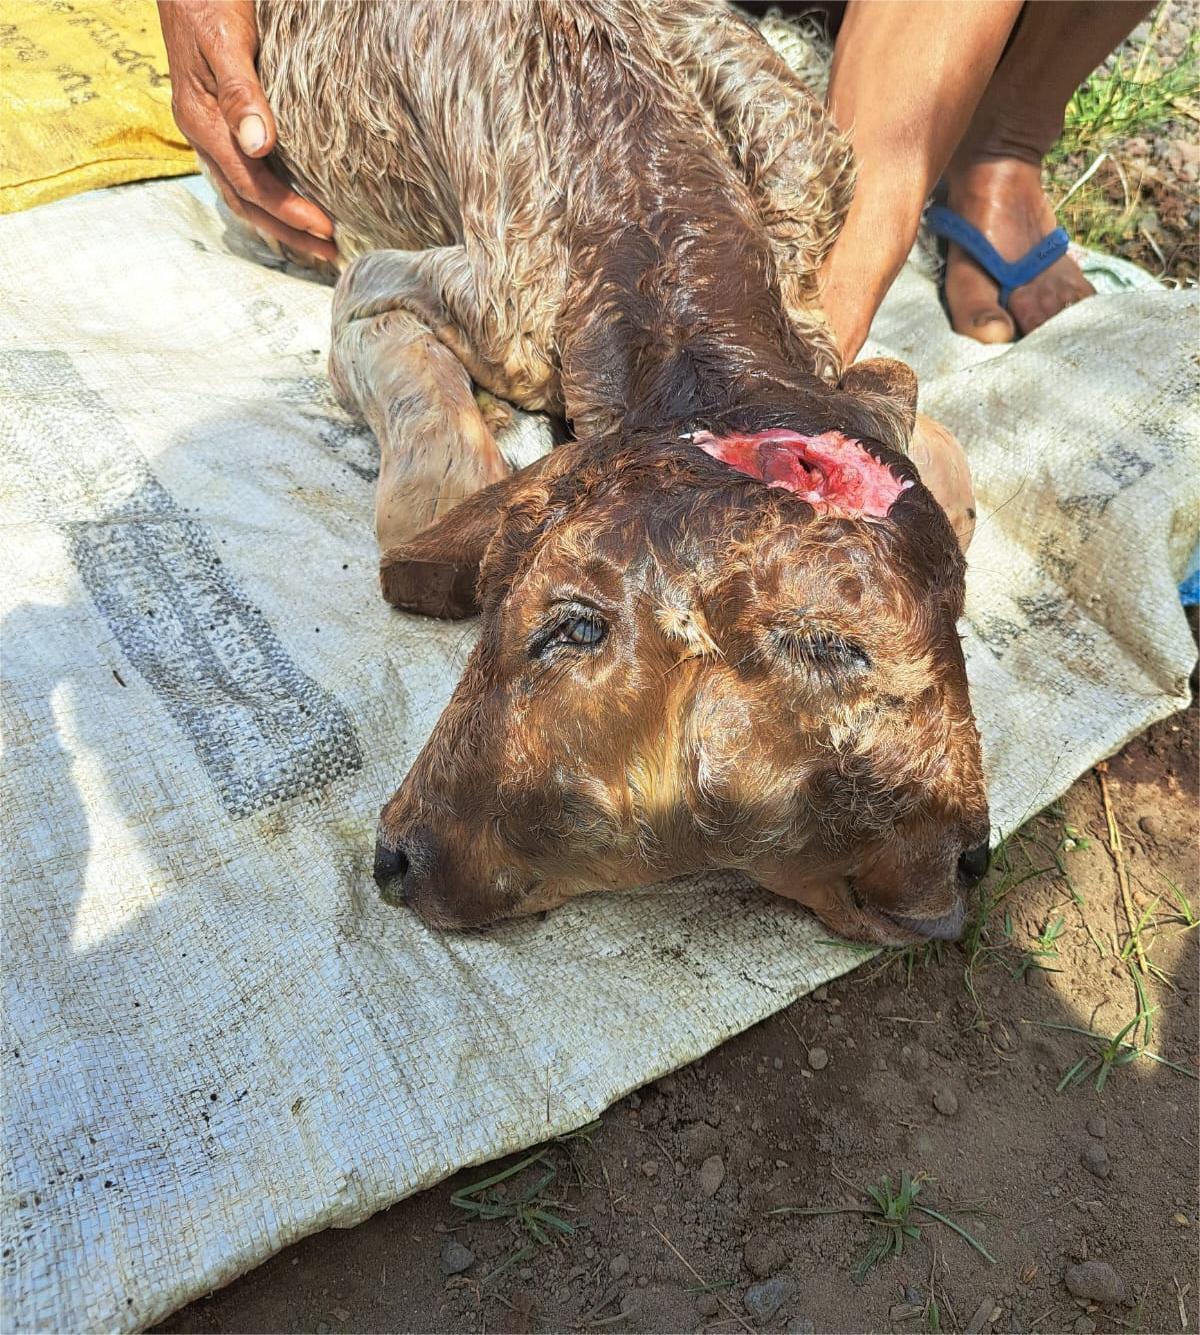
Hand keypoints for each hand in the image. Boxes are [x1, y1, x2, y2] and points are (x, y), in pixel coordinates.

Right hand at [157, 0, 334, 258]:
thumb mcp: (225, 40)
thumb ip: (241, 93)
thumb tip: (259, 146)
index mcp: (203, 121)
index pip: (252, 184)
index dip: (289, 212)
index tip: (327, 228)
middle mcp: (203, 134)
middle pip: (247, 202)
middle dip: (288, 232)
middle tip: (329, 254)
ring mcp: (209, 130)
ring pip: (243, 192)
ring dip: (279, 223)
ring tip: (315, 242)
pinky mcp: (218, 122)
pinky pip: (243, 172)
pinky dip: (269, 197)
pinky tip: (293, 203)